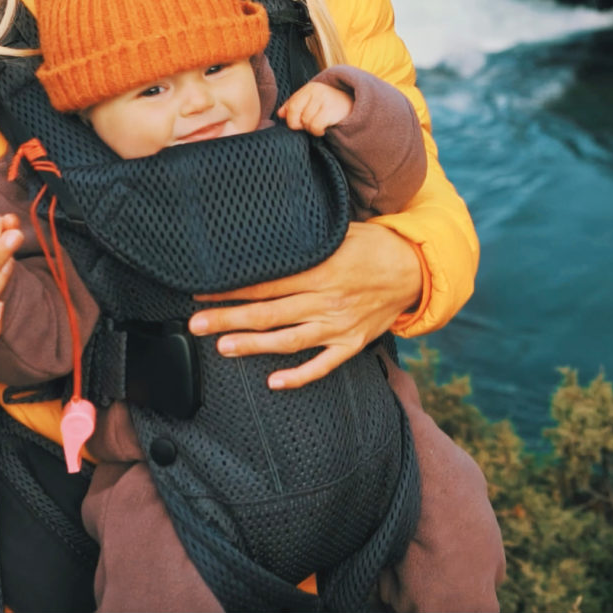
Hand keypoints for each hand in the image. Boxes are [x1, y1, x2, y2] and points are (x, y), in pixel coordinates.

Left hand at [190, 222, 419, 390]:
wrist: (415, 270)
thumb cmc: (375, 245)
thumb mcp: (342, 230)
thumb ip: (308, 237)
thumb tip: (267, 230)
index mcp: (322, 269)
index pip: (267, 283)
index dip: (232, 289)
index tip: (202, 291)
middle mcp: (327, 300)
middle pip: (269, 313)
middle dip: (229, 318)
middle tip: (196, 324)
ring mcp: (339, 325)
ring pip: (289, 340)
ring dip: (253, 345)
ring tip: (223, 347)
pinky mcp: (351, 343)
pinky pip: (323, 365)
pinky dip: (300, 376)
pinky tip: (274, 382)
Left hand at [277, 80, 353, 134]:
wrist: (356, 108)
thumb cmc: (331, 106)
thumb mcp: (313, 102)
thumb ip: (295, 105)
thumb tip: (280, 114)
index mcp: (309, 88)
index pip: (291, 106)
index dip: (292, 119)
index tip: (299, 123)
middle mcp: (316, 91)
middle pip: (295, 115)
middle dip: (300, 125)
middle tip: (309, 126)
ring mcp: (324, 99)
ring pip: (306, 122)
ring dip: (311, 129)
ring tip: (320, 125)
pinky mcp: (331, 109)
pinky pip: (315, 126)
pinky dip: (318, 131)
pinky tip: (325, 128)